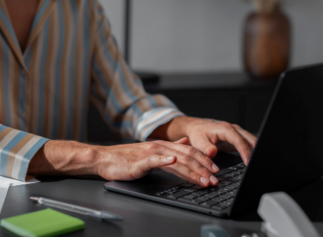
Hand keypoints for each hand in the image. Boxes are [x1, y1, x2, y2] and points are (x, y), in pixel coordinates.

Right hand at [96, 137, 219, 186]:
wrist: (105, 159)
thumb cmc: (126, 158)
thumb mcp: (152, 151)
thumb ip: (170, 147)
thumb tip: (185, 142)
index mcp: (164, 146)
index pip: (189, 152)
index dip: (204, 161)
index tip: (216, 171)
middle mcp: (160, 147)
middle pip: (187, 157)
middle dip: (203, 169)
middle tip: (215, 179)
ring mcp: (150, 153)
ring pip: (176, 160)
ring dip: (192, 171)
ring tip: (203, 180)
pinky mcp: (140, 161)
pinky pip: (154, 159)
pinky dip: (165, 160)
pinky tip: (173, 162)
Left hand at [151, 117, 256, 164]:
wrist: (196, 128)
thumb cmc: (198, 133)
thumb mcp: (199, 141)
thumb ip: (206, 148)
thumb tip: (212, 152)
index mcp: (225, 129)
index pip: (239, 140)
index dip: (245, 151)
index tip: (248, 162)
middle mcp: (233, 129)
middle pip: (250, 139)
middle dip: (256, 150)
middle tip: (257, 164)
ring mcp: (236, 133)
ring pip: (251, 141)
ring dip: (255, 150)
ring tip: (258, 163)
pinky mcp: (236, 138)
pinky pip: (247, 144)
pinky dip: (251, 151)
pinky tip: (253, 160)